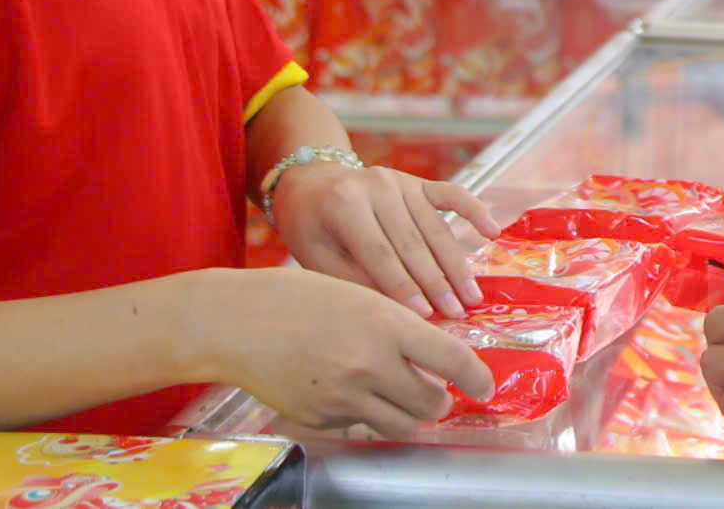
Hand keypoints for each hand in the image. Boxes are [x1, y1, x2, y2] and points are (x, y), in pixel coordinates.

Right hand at [197, 267, 495, 440]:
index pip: (453, 361)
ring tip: (402, 397)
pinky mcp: (321, 420)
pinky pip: (360, 427)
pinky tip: (351, 393)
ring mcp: (344, 398)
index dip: (477, 378)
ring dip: (410, 415)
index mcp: (387, 325)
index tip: (485, 385)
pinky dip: (366, 416)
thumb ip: (398, 326)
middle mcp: (371, 365)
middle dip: (439, 399)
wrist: (237, 323)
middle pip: (431, 403)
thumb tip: (432, 355)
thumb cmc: (297, 298)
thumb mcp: (359, 296)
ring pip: (402, 425)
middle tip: (435, 390)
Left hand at [271, 162, 504, 320]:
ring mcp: (402, 181)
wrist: (311, 182)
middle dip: (436, 281)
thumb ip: (354, 279)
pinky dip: (474, 212)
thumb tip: (396, 313)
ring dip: (457, 264)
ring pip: (436, 227)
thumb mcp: (316, 258)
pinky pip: (452, 195)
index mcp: (345, 205)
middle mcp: (378, 186)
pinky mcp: (418, 181)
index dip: (403, 286)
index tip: (424, 316)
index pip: (380, 253)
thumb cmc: (311, 229)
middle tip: (457, 313)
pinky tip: (492, 232)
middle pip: (413, 242)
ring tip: (472, 295)